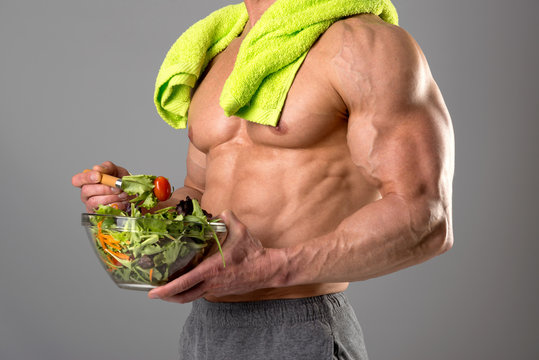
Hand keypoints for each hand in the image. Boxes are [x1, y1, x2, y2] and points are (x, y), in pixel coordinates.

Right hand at [71, 161, 130, 211]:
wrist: (130, 195)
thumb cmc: (119, 182)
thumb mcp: (116, 171)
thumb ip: (107, 167)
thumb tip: (97, 168)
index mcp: (87, 181)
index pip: (77, 180)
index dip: (86, 178)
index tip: (98, 176)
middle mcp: (86, 194)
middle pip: (86, 191)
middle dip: (104, 189)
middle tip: (117, 188)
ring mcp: (90, 205)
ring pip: (95, 202)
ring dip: (111, 197)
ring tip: (123, 194)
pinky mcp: (98, 215)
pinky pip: (103, 211)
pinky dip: (116, 205)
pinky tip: (122, 202)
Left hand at [148, 210, 287, 302]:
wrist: (268, 269)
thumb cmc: (253, 253)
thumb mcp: (240, 230)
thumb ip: (227, 217)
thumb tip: (219, 212)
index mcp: (212, 269)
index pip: (184, 283)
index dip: (167, 289)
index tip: (154, 292)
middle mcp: (212, 283)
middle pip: (184, 296)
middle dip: (167, 297)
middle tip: (155, 293)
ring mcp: (217, 289)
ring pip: (193, 296)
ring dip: (179, 294)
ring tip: (168, 289)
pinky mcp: (222, 291)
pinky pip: (203, 292)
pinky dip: (193, 289)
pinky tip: (190, 282)